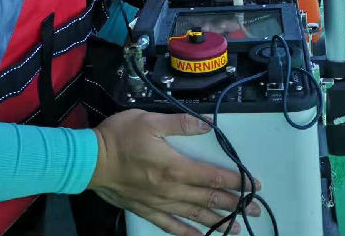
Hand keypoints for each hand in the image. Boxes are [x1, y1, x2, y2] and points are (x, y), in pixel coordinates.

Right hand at [89, 109, 261, 235]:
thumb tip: (206, 125)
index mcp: (174, 166)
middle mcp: (170, 189)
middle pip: (208, 198)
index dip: (235, 181)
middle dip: (235, 204)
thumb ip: (180, 124)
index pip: (212, 176)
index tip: (254, 185)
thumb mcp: (149, 121)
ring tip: (238, 227)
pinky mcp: (146, 210)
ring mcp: (158, 202)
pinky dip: (187, 233)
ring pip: (194, 214)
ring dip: (218, 221)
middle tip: (255, 210)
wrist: (89, 161)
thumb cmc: (119, 137)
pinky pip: (170, 225)